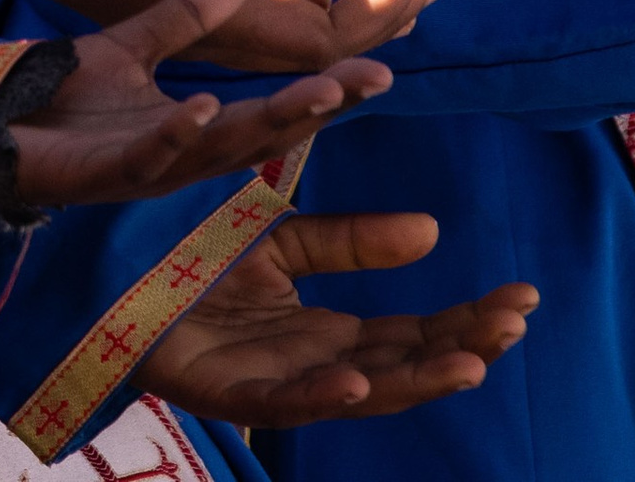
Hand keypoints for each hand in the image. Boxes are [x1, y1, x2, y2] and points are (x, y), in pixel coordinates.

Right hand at [0, 0, 439, 61]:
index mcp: (216, 24)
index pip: (324, 41)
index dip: (381, 10)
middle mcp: (211, 46)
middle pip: (316, 53)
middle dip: (379, 17)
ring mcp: (193, 34)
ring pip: (289, 43)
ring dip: (348, 16)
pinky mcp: (175, 12)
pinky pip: (258, 29)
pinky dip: (302, 10)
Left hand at [12, 0, 394, 209]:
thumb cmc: (55, 88)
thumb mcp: (129, 33)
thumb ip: (187, 13)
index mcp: (204, 112)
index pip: (289, 81)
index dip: (344, 53)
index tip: (403, 12)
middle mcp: (187, 146)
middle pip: (274, 122)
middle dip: (329, 98)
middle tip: (381, 73)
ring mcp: (145, 163)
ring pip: (223, 146)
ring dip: (273, 119)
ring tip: (321, 93)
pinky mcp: (95, 171)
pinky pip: (142, 156)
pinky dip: (174, 134)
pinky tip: (198, 108)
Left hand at [136, 212, 535, 424]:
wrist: (113, 272)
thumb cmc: (193, 262)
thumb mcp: (284, 241)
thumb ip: (351, 241)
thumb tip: (433, 231)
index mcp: (329, 332)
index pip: (415, 333)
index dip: (466, 320)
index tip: (521, 299)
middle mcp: (313, 366)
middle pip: (401, 365)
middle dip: (460, 348)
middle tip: (511, 325)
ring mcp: (275, 385)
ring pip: (357, 392)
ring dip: (413, 380)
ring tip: (467, 363)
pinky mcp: (228, 392)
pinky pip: (281, 402)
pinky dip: (320, 396)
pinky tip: (357, 381)